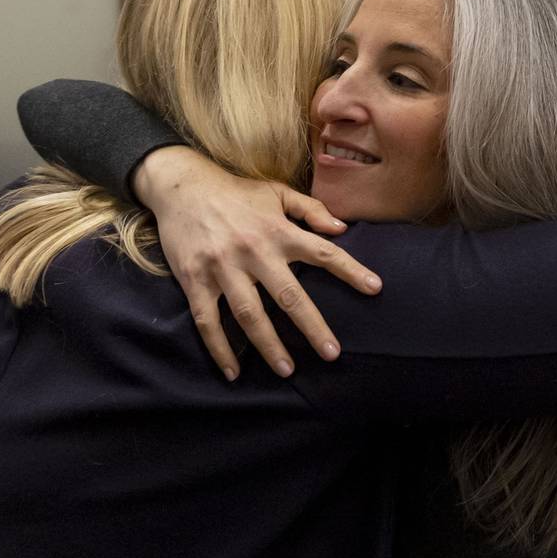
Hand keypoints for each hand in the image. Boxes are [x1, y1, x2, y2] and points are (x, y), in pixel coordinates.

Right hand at [134, 147, 382, 379]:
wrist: (181, 186)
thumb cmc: (235, 192)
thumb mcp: (276, 192)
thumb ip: (311, 209)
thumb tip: (342, 229)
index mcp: (278, 231)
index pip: (323, 252)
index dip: (351, 270)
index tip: (375, 288)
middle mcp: (254, 251)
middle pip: (289, 296)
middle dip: (312, 327)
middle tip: (332, 353)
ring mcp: (223, 268)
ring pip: (249, 316)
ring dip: (269, 346)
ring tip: (287, 371)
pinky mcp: (195, 280)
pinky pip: (208, 322)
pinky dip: (220, 350)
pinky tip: (233, 372)